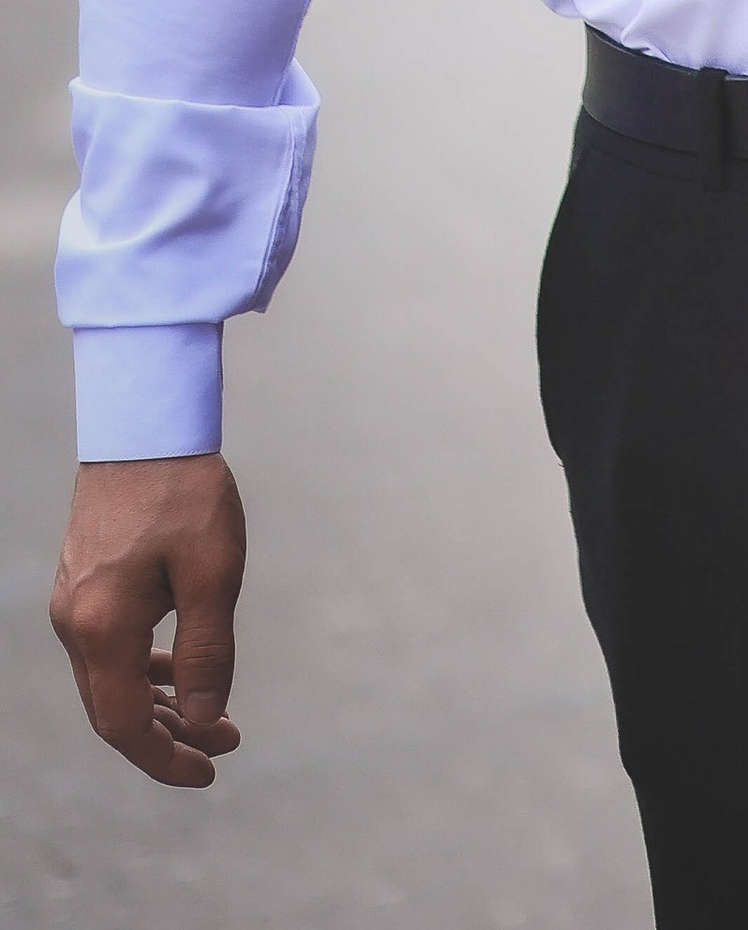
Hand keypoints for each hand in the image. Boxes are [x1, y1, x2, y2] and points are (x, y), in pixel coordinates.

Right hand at [52, 454, 244, 786]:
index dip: (166, 758)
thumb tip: (207, 721)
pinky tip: (177, 666)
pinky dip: (143, 667)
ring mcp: (74, 601)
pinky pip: (109, 646)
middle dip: (168, 735)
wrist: (145, 422)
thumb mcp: (213, 573)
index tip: (211, 770)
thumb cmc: (185, 491)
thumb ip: (208, 652)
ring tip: (212, 714)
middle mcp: (76, 622)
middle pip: (114, 709)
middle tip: (226, 742)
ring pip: (111, 678)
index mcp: (103, 629)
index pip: (125, 725)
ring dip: (159, 703)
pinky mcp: (84, 579)